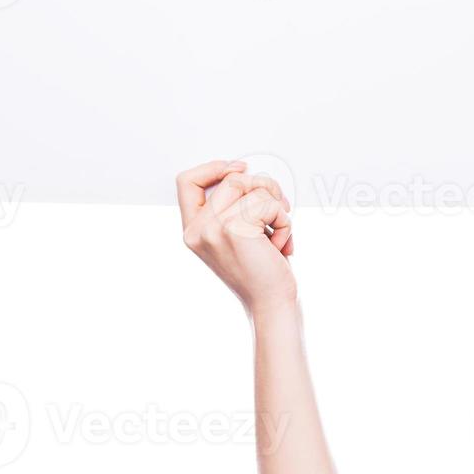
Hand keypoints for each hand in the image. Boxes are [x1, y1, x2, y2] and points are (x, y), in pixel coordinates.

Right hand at [176, 159, 296, 313]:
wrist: (270, 305)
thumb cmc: (260, 273)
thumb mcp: (235, 237)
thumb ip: (231, 208)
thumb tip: (247, 174)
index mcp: (193, 230)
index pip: (187, 181)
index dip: (214, 167)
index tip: (240, 169)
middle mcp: (198, 229)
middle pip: (232, 179)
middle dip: (265, 188)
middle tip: (279, 211)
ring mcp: (213, 229)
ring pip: (254, 188)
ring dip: (278, 209)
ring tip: (277, 234)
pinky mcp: (235, 230)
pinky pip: (270, 205)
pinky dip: (285, 223)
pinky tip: (281, 245)